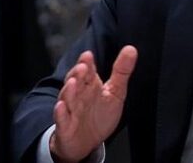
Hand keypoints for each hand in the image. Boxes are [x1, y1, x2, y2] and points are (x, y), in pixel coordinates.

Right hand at [49, 46, 137, 162]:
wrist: (86, 142)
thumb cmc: (99, 115)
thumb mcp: (115, 92)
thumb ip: (122, 71)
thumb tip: (131, 49)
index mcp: (90, 85)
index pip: (88, 71)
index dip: (87, 63)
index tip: (88, 55)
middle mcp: (79, 96)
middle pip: (76, 82)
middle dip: (78, 74)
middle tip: (83, 67)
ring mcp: (71, 110)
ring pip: (67, 98)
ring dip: (68, 90)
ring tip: (73, 82)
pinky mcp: (65, 127)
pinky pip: (61, 120)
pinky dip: (60, 113)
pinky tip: (61, 106)